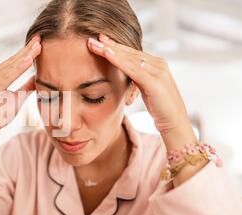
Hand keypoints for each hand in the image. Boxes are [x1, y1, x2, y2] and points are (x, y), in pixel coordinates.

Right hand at [0, 35, 41, 139]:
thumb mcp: (17, 99)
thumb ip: (26, 88)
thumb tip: (37, 78)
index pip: (15, 63)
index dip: (27, 53)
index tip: (39, 43)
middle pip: (13, 60)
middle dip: (27, 49)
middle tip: (40, 37)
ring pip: (11, 65)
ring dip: (25, 55)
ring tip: (38, 46)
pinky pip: (8, 75)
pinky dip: (19, 67)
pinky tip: (29, 59)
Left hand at [87, 34, 196, 149]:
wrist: (175, 123)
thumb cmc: (160, 109)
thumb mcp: (147, 90)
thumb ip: (139, 79)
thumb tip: (126, 74)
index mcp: (156, 65)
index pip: (132, 53)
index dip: (115, 46)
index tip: (99, 41)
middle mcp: (158, 64)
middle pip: (129, 52)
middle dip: (110, 45)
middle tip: (91, 39)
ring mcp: (158, 71)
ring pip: (129, 58)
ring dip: (110, 50)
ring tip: (95, 44)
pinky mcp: (155, 81)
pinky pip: (133, 69)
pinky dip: (118, 60)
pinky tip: (107, 54)